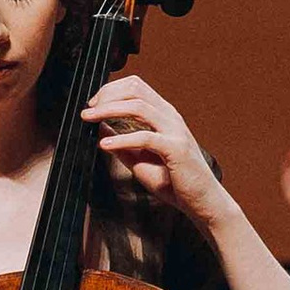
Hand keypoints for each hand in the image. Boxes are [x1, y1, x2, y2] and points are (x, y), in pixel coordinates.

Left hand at [84, 71, 227, 225]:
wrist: (201, 202)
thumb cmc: (174, 182)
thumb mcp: (140, 160)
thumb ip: (122, 144)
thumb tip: (100, 129)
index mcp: (163, 115)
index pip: (136, 87)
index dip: (111, 90)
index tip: (92, 105)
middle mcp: (170, 117)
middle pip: (135, 89)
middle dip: (107, 95)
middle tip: (87, 111)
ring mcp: (175, 131)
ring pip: (138, 106)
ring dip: (109, 110)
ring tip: (89, 119)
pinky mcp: (176, 149)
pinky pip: (145, 137)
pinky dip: (121, 139)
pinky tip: (104, 146)